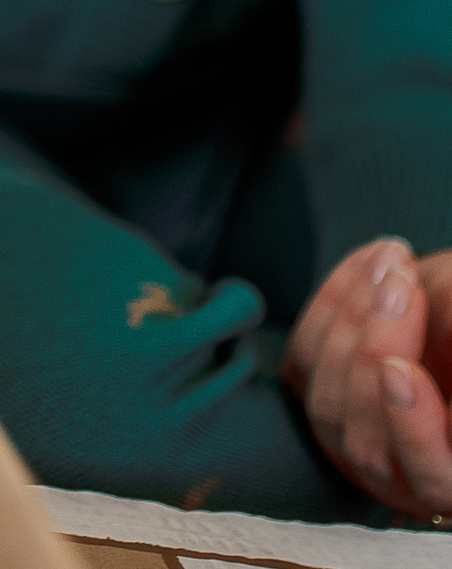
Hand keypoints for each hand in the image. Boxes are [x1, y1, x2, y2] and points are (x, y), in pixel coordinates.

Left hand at [283, 238, 451, 517]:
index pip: (435, 478)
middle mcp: (404, 481)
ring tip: (392, 263)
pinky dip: (335, 302)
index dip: (413, 433)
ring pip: (327, 403)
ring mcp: (354, 444)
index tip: (400, 372)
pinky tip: (369, 260)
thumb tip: (405, 372)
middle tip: (402, 286)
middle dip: (375, 352)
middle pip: (368, 442)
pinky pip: (305, 358)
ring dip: (353, 319)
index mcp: (448, 477)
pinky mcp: (319, 395)